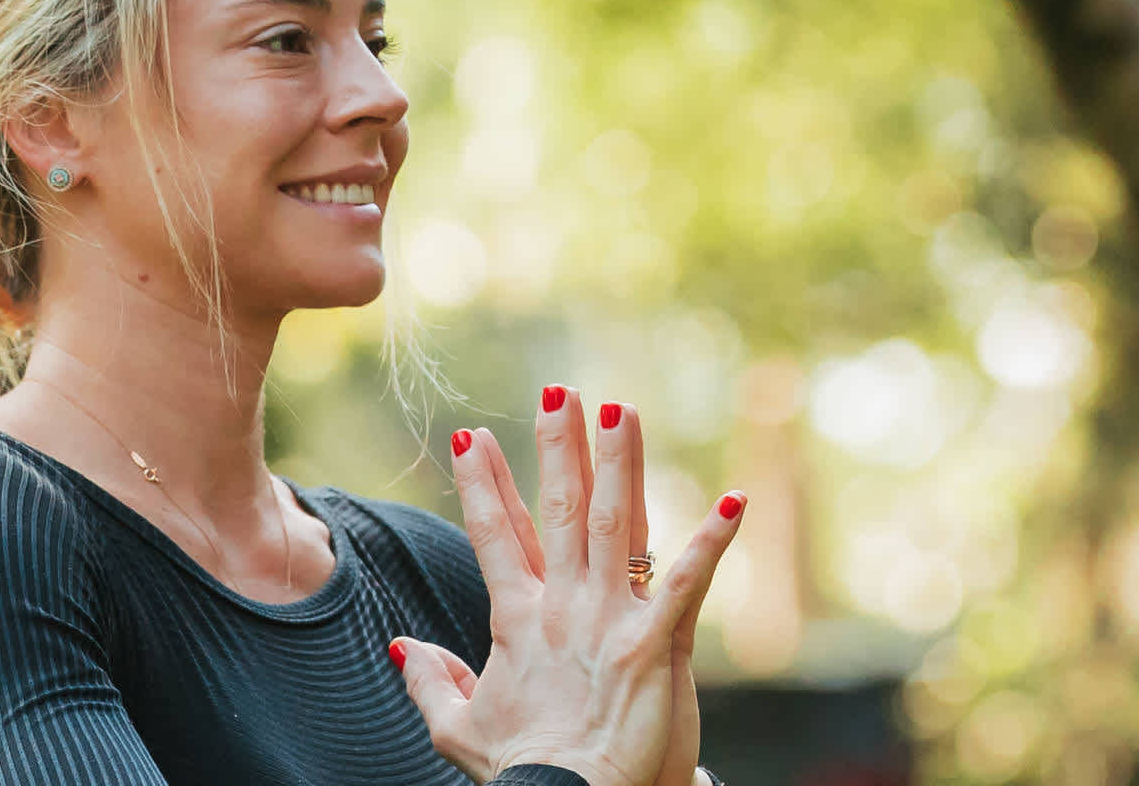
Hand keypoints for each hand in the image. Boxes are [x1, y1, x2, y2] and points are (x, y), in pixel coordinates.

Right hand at [392, 389, 744, 785]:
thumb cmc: (524, 774)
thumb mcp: (460, 727)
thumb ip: (431, 680)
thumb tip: (402, 645)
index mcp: (518, 621)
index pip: (495, 537)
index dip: (484, 486)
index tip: (472, 437)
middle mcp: (561, 609)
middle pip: (556, 511)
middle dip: (557, 447)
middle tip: (558, 390)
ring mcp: (608, 623)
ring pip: (612, 525)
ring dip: (618, 464)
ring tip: (621, 410)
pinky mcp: (654, 646)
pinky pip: (685, 583)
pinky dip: (712, 542)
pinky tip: (736, 501)